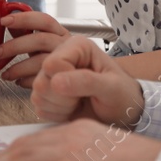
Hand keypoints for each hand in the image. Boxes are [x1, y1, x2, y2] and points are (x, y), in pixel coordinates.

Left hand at [0, 10, 71, 88]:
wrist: (75, 80)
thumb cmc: (54, 58)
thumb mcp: (41, 43)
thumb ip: (26, 33)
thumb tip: (7, 23)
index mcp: (60, 32)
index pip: (43, 19)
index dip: (23, 19)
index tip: (3, 21)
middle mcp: (66, 45)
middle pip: (40, 40)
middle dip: (15, 46)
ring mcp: (66, 62)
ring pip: (41, 62)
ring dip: (18, 68)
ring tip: (5, 74)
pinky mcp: (62, 80)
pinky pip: (42, 80)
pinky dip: (26, 81)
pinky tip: (18, 82)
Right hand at [30, 35, 145, 125]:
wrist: (122, 112)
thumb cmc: (122, 95)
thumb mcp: (112, 87)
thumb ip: (87, 81)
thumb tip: (56, 82)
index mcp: (76, 47)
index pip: (52, 63)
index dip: (65, 80)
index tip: (86, 87)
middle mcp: (60, 58)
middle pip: (41, 80)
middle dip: (63, 96)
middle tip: (83, 97)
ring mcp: (51, 76)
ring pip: (37, 94)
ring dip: (60, 106)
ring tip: (79, 102)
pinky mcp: (47, 94)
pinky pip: (39, 107)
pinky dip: (56, 114)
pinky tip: (72, 109)